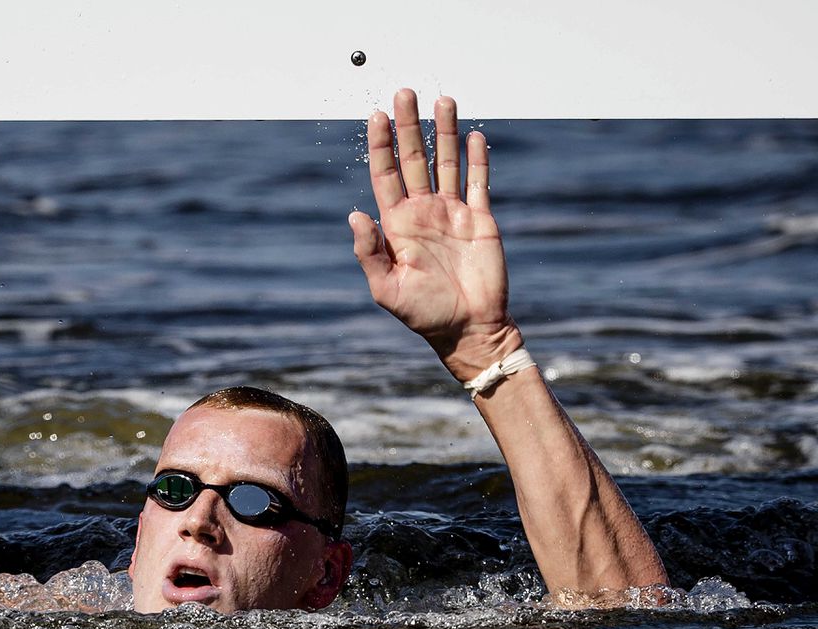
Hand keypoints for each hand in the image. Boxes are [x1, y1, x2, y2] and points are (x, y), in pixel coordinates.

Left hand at [350, 89, 520, 380]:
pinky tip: (473, 135)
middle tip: (404, 92)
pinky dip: (476, 159)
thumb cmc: (424, 314)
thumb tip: (354, 214)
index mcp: (398, 225)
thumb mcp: (387, 288)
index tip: (377, 115)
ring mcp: (453, 213)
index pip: (385, 175)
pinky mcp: (480, 220)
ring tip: (442, 100)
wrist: (469, 329)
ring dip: (444, 132)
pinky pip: (478, 183)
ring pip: (446, 162)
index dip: (380, 145)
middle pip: (413, 159)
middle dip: (408, 126)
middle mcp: (423, 212)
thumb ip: (370, 252)